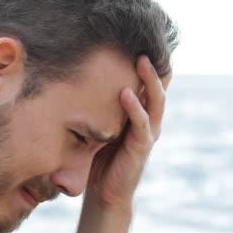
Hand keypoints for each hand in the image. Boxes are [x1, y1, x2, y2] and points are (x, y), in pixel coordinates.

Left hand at [86, 55, 170, 211]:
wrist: (104, 193)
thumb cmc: (98, 157)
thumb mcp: (98, 126)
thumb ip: (98, 106)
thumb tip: (75, 76)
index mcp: (140, 114)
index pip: (149, 84)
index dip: (150, 64)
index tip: (142, 39)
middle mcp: (149, 121)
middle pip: (157, 88)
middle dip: (152, 66)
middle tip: (144, 44)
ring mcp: (147, 134)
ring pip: (155, 102)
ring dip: (149, 81)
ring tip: (141, 61)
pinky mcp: (141, 148)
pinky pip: (141, 124)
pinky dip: (134, 108)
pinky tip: (125, 94)